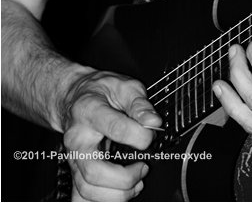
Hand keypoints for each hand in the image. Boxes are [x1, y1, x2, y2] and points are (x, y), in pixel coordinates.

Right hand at [61, 69, 161, 200]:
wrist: (74, 98)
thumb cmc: (100, 92)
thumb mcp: (123, 86)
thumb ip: (140, 104)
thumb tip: (153, 122)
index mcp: (89, 111)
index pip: (115, 128)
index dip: (139, 135)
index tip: (151, 136)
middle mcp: (77, 138)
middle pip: (94, 171)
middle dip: (125, 178)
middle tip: (143, 167)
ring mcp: (73, 158)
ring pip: (88, 190)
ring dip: (118, 194)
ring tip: (137, 182)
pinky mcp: (74, 172)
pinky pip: (81, 198)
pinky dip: (102, 202)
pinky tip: (119, 194)